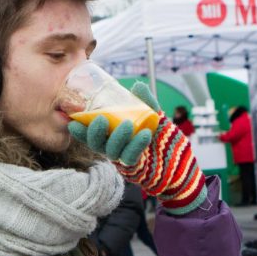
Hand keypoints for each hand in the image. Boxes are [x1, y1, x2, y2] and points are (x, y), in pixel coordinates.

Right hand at [69, 82, 204, 214]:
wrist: (183, 166)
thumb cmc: (166, 142)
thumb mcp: (156, 118)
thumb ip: (147, 103)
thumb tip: (136, 86)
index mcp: (116, 138)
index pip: (94, 135)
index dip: (82, 130)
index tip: (73, 122)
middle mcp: (117, 150)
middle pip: (97, 144)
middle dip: (94, 133)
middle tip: (100, 120)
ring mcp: (126, 161)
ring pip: (112, 152)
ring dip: (117, 137)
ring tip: (128, 125)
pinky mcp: (137, 170)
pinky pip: (131, 157)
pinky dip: (136, 145)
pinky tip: (144, 135)